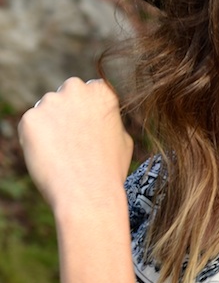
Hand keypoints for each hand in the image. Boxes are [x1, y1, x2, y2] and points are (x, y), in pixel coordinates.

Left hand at [18, 78, 132, 213]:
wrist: (89, 194)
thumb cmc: (110, 170)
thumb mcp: (123, 138)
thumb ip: (108, 120)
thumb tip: (99, 117)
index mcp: (102, 90)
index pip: (90, 91)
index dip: (89, 112)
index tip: (89, 131)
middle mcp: (75, 89)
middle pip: (66, 95)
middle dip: (67, 113)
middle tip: (74, 142)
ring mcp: (50, 102)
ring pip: (46, 111)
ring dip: (51, 127)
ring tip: (63, 154)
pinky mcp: (30, 118)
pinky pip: (31, 127)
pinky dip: (36, 141)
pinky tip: (51, 158)